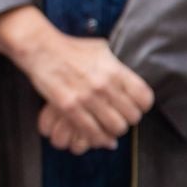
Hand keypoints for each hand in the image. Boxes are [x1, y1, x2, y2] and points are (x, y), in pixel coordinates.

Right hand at [16, 33, 153, 153]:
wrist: (41, 49)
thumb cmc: (70, 48)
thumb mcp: (101, 49)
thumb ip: (117, 65)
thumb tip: (129, 78)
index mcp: (115, 70)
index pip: (144, 98)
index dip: (142, 106)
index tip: (136, 107)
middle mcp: (104, 85)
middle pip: (132, 116)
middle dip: (127, 120)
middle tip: (120, 118)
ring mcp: (87, 98)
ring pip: (115, 128)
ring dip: (113, 131)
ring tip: (108, 127)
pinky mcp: (69, 108)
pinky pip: (92, 132)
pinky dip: (98, 139)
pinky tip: (99, 138)